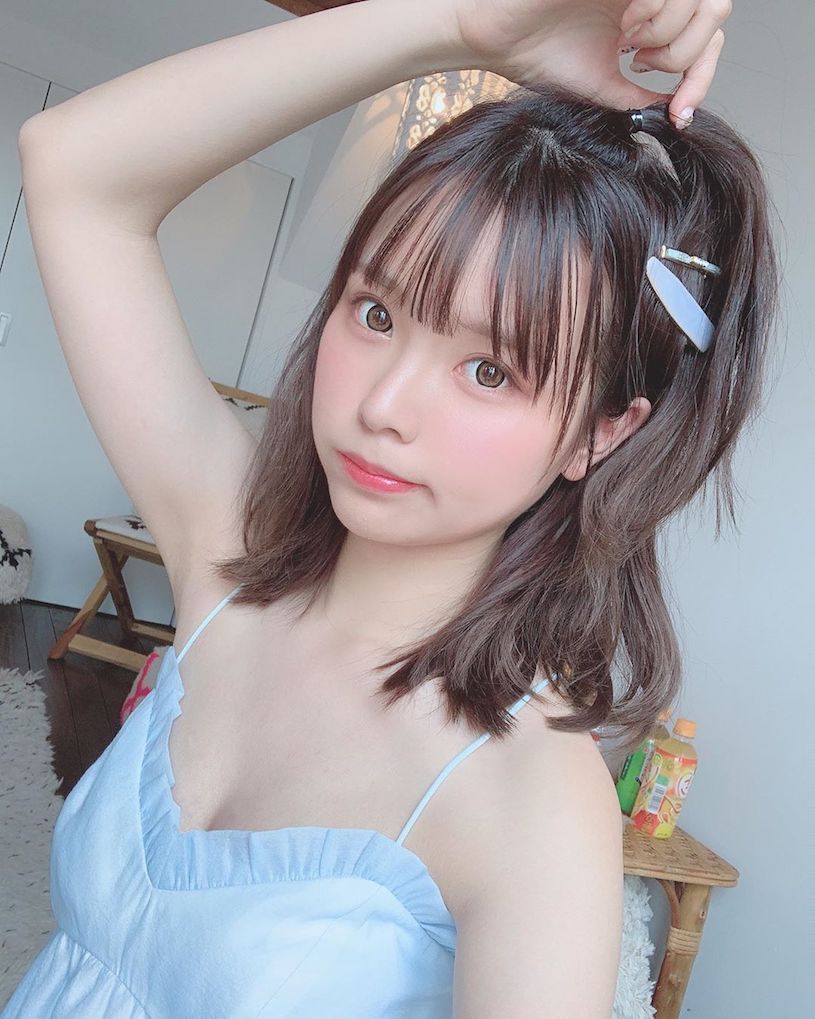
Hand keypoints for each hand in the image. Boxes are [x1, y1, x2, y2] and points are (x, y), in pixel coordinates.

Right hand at [452, 0, 730, 129]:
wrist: (500, 39)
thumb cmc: (539, 56)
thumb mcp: (604, 89)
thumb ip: (641, 97)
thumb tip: (676, 113)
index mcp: (650, 16)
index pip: (708, 35)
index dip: (703, 75)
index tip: (678, 112)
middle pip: (716, 10)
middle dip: (689, 52)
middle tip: (645, 66)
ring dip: (670, 33)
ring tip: (630, 45)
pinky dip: (656, 10)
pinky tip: (625, 26)